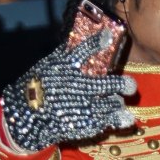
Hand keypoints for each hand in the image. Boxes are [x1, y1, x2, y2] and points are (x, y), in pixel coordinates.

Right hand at [1, 30, 136, 151]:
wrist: (29, 116)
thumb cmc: (41, 86)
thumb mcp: (50, 64)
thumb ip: (68, 52)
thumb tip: (87, 38)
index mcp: (66, 68)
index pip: (84, 50)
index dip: (97, 41)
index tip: (107, 35)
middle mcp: (78, 87)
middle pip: (110, 85)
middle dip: (125, 85)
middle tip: (130, 86)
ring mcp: (84, 107)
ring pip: (114, 103)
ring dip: (117, 101)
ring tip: (116, 102)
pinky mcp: (88, 124)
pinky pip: (113, 120)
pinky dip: (121, 118)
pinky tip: (124, 116)